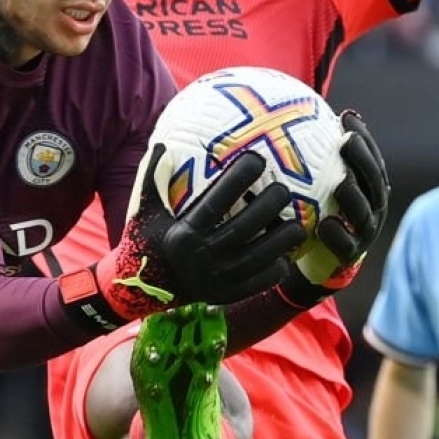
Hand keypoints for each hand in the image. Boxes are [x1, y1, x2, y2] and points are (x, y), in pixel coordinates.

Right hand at [76, 149, 308, 324]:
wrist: (141, 292)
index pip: (216, 201)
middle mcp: (201, 257)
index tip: (257, 159)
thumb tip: (162, 143)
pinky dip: (276, 268)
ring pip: (259, 257)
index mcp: (183, 234)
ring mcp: (216, 279)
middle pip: (245, 228)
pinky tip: (286, 254)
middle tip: (284, 189)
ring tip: (297, 224)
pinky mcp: (226, 295)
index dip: (238, 179)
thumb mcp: (144, 212)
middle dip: (268, 205)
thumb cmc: (146, 242)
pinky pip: (260, 282)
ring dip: (282, 239)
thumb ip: (153, 178)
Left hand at [287, 111, 394, 301]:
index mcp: (366, 186)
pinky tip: (325, 225)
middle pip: (374, 180)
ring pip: (365, 213)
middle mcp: (371, 206)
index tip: (346, 116)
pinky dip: (338, 236)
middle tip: (346, 141)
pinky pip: (347, 246)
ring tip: (341, 184)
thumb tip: (274, 117)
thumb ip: (303, 159)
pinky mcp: (350, 256)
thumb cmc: (309, 212)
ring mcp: (364, 232)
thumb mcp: (308, 185)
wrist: (312, 259)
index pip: (370, 157)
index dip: (363, 136)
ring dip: (354, 197)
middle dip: (363, 159)